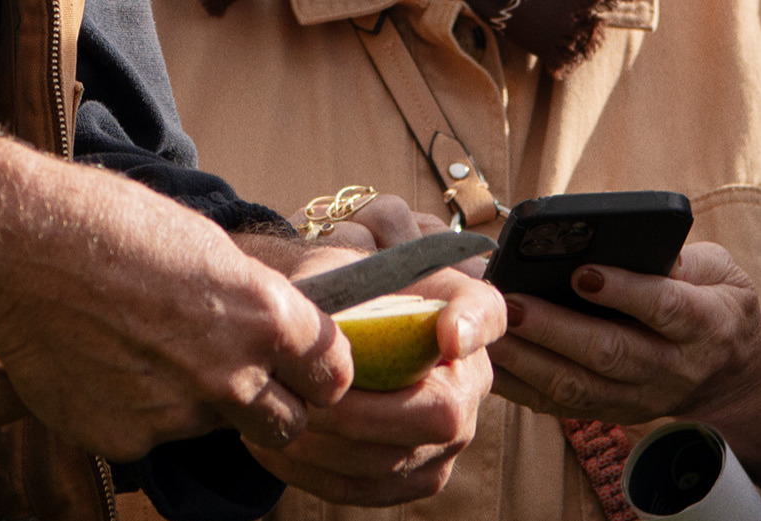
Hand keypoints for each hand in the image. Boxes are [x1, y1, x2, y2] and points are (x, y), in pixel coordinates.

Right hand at [0, 160, 353, 463]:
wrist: (22, 253)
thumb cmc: (112, 227)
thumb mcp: (206, 247)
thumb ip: (247, 301)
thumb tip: (266, 328)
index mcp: (264, 317)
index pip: (334, 376)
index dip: (321, 374)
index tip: (305, 369)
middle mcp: (231, 375)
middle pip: (288, 426)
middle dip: (273, 409)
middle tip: (233, 377)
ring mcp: (178, 416)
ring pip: (209, 426)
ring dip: (193, 403)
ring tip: (141, 349)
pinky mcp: (127, 440)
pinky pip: (149, 436)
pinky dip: (135, 410)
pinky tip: (103, 364)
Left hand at [232, 204, 508, 506]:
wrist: (329, 336)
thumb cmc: (340, 295)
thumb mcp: (345, 271)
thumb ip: (351, 284)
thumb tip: (336, 328)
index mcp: (466, 313)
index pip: (485, 313)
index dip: (471, 327)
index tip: (447, 335)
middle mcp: (474, 380)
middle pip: (440, 414)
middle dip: (360, 415)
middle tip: (302, 402)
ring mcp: (452, 437)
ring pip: (397, 461)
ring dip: (326, 451)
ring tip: (275, 426)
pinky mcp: (420, 476)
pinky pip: (372, 489)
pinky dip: (316, 475)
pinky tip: (277, 450)